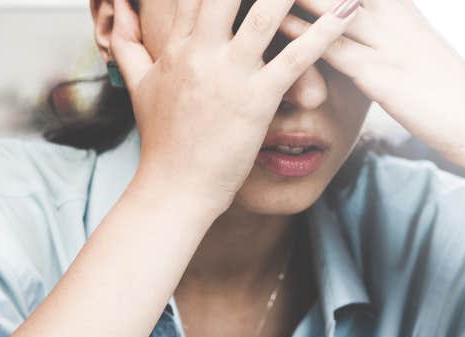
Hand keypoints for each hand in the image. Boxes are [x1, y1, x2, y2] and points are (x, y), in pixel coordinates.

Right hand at [109, 0, 361, 212]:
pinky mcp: (255, 101)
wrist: (173, 190)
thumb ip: (130, 46)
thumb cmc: (163, 143)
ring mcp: (229, 75)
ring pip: (265, 15)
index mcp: (179, 45)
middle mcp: (202, 52)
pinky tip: (345, 14)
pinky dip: (324, 35)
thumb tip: (119, 16)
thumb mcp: (138, 86)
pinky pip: (296, 60)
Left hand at [277, 0, 464, 170]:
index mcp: (398, 2)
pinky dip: (297, 31)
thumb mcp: (414, 49)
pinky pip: (328, 47)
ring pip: (325, 3)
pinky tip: (269, 23)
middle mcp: (391, 12)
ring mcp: (385, 41)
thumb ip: (386, 30)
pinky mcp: (378, 74)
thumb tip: (358, 21)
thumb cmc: (447, 91)